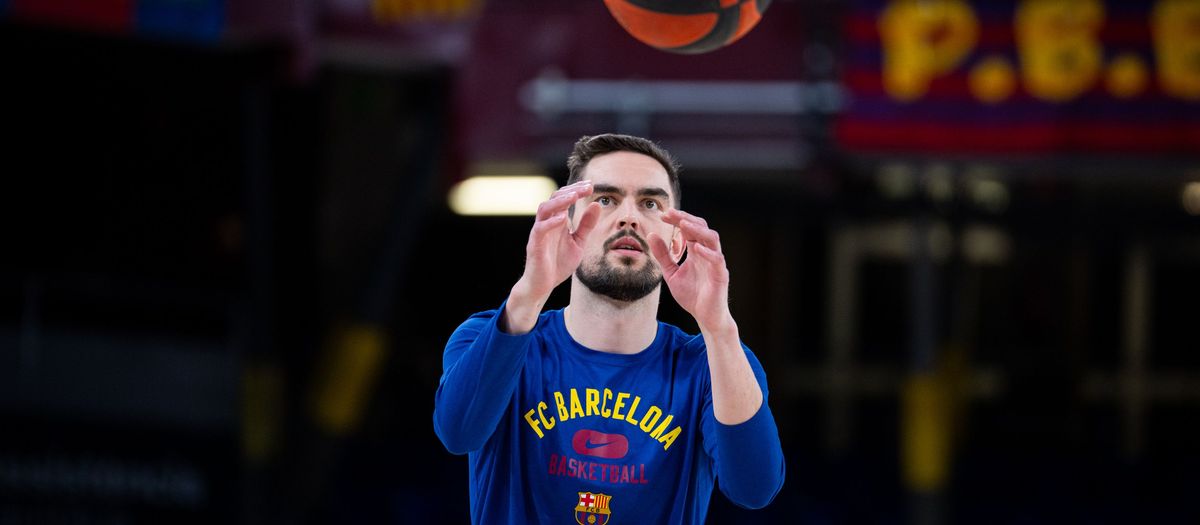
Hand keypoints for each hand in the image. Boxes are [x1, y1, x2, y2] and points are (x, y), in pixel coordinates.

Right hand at [505, 180, 600, 332]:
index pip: (565, 198)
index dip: (577, 189)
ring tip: (574, 196)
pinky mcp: (535, 245)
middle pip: (554, 198)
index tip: (591, 185)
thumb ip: (586, 225)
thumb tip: (597, 204)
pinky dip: (551, 222)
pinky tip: (564, 218)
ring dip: (560, 201)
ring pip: (545, 209)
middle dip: (571, 191)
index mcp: (557, 221)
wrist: (543, 285)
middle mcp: (547, 223)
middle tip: (586, 187)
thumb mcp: (578, 242)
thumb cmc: (558, 263)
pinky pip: (540, 229)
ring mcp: (539, 233)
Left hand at [648, 209, 733, 332]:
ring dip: (698, 229)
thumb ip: (663, 255)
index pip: (689, 228)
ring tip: (683, 224)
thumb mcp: (671, 273)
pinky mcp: (720, 275)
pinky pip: (717, 260)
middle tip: (670, 213)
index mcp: (696, 251)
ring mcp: (715, 263)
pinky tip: (695, 247)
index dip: (678, 219)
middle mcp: (707, 253)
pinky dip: (708, 252)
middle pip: (701, 227)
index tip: (663, 214)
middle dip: (686, 218)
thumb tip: (651, 234)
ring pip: (712, 238)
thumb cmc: (692, 295)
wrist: (705, 317)